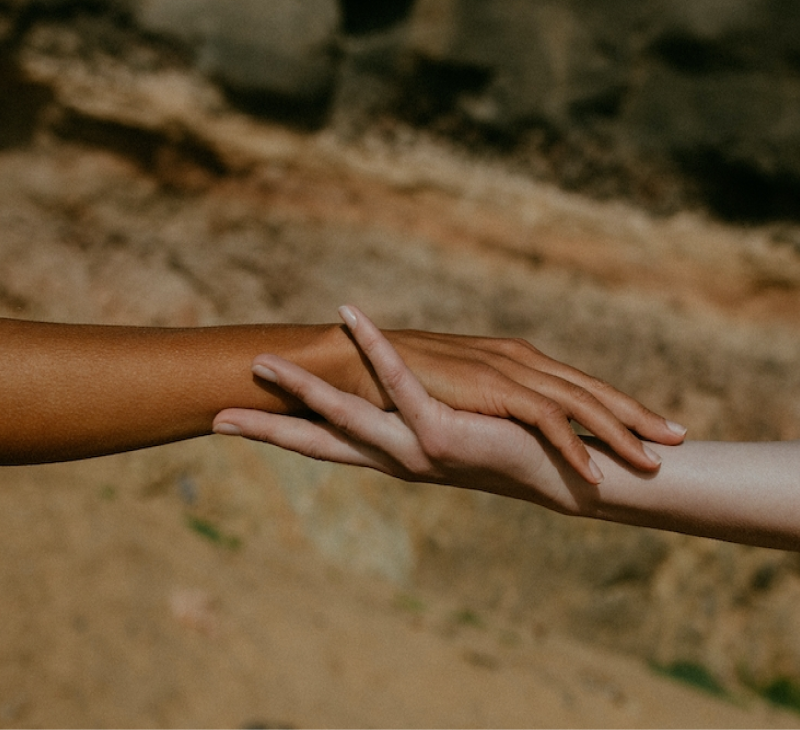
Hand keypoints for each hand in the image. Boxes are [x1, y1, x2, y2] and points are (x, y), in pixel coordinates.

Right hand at [213, 305, 610, 498]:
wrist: (582, 475)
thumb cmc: (534, 449)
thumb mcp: (479, 423)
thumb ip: (443, 409)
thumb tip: (413, 391)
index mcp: (407, 455)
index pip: (335, 448)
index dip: (286, 436)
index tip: (232, 426)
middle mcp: (405, 458)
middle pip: (327, 441)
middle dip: (273, 426)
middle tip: (217, 416)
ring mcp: (420, 449)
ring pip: (352, 414)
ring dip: (307, 387)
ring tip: (265, 363)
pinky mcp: (444, 435)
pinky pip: (400, 384)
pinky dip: (375, 350)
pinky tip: (351, 323)